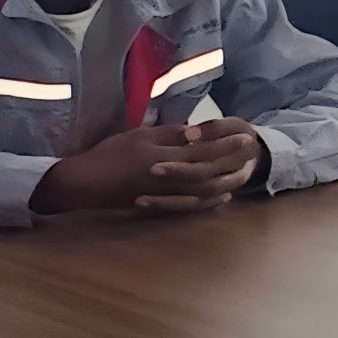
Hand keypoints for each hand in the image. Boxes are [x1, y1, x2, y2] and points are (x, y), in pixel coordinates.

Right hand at [39, 117, 263, 215]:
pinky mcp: (162, 205)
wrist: (85, 183)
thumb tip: (199, 131)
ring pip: (206, 191)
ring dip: (228, 182)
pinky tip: (223, 196)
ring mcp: (167, 195)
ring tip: (245, 173)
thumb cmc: (109, 154)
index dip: (227, 144)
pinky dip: (210, 201)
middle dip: (233, 163)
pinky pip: (193, 206)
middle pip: (212, 172)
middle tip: (252, 154)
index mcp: (166, 157)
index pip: (205, 151)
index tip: (246, 137)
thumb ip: (170, 135)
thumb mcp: (139, 137)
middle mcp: (171, 179)